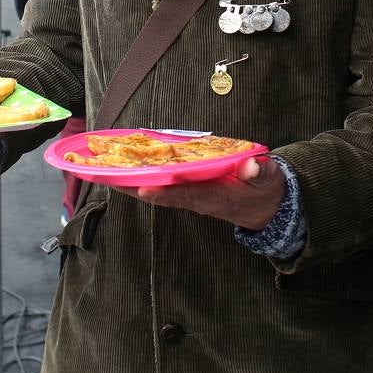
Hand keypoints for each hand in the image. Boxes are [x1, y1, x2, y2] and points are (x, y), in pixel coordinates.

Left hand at [115, 156, 285, 230]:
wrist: (264, 208)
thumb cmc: (264, 190)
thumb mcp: (268, 179)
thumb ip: (262, 171)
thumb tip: (254, 164)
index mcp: (216, 196)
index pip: (189, 194)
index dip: (167, 191)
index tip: (146, 188)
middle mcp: (198, 199)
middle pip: (162, 195)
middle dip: (134, 187)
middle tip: (106, 177)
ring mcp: (191, 197)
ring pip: (157, 193)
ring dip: (132, 185)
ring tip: (104, 173)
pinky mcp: (188, 193)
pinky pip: (161, 188)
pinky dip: (142, 181)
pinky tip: (125, 173)